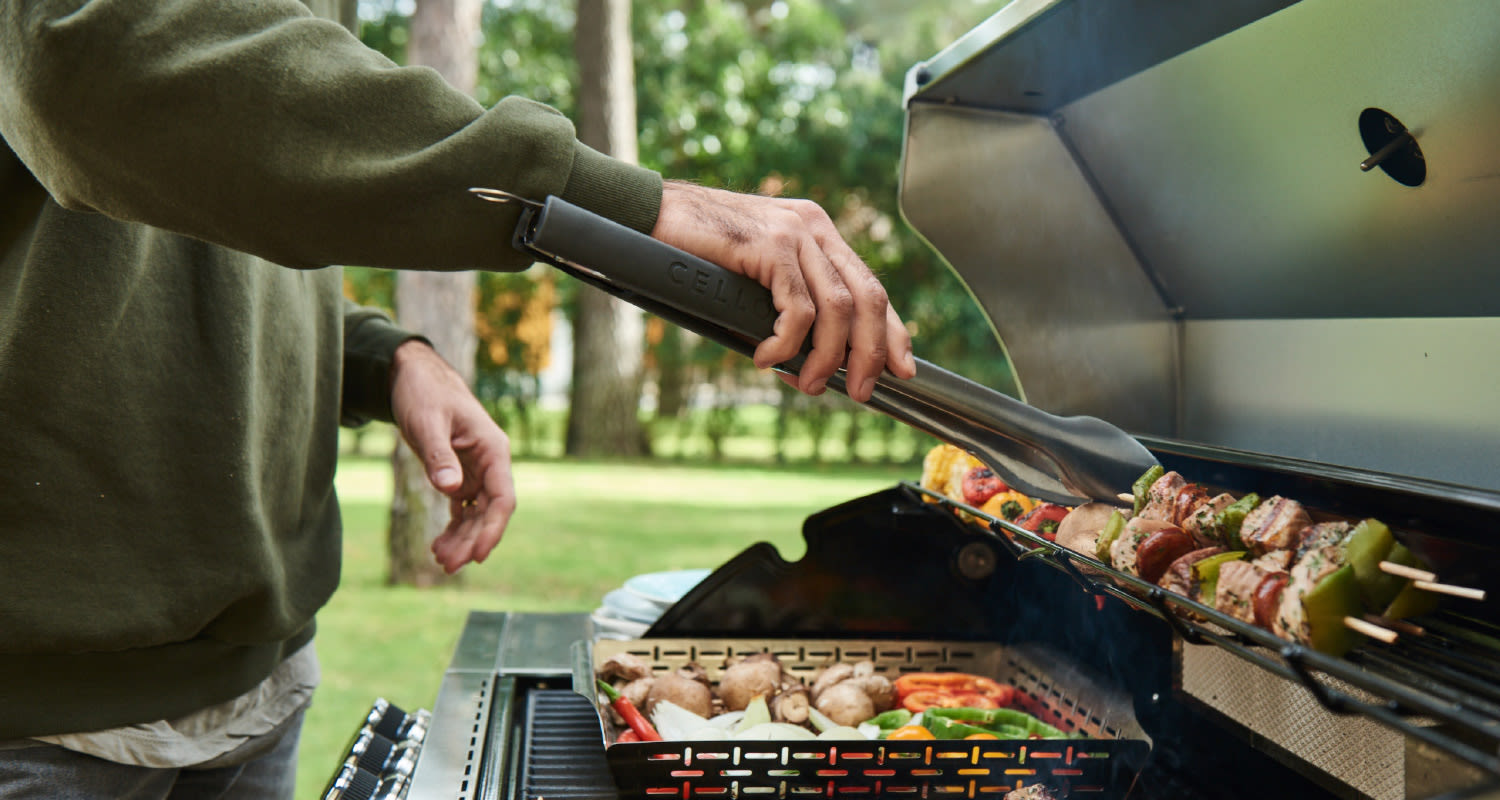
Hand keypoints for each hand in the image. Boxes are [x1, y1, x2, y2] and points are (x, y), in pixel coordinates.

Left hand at [389, 340, 516, 572]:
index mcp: (493, 450)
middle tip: (448, 566)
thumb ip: (439, 456)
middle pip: (490, 512)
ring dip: (462, 538)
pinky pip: (462, 508)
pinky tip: (439, 545)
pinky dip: (454, 527)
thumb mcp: (428, 423)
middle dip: (472, 541)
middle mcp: (490, 464)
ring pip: (476, 514)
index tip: (479, 555)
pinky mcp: (459, 475)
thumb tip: (451, 490)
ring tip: (440, 561)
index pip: (503, 498)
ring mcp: (475, 471)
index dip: (494, 528)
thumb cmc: (424, 393)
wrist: (413, 377)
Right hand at [651, 181, 916, 402]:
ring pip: (837, 308)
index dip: (892, 331)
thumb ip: (787, 307)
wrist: (648, 215)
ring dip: (827, 357)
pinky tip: (767, 358)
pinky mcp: (768, 243)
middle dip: (870, 353)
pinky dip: (787, 343)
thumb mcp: (756, 280)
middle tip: (860, 390)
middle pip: (867, 297)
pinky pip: (797, 307)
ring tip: (808, 384)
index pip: (871, 285)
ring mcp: (793, 232)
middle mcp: (814, 227)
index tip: (902, 368)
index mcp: (817, 231)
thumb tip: (811, 365)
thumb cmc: (696, 253)